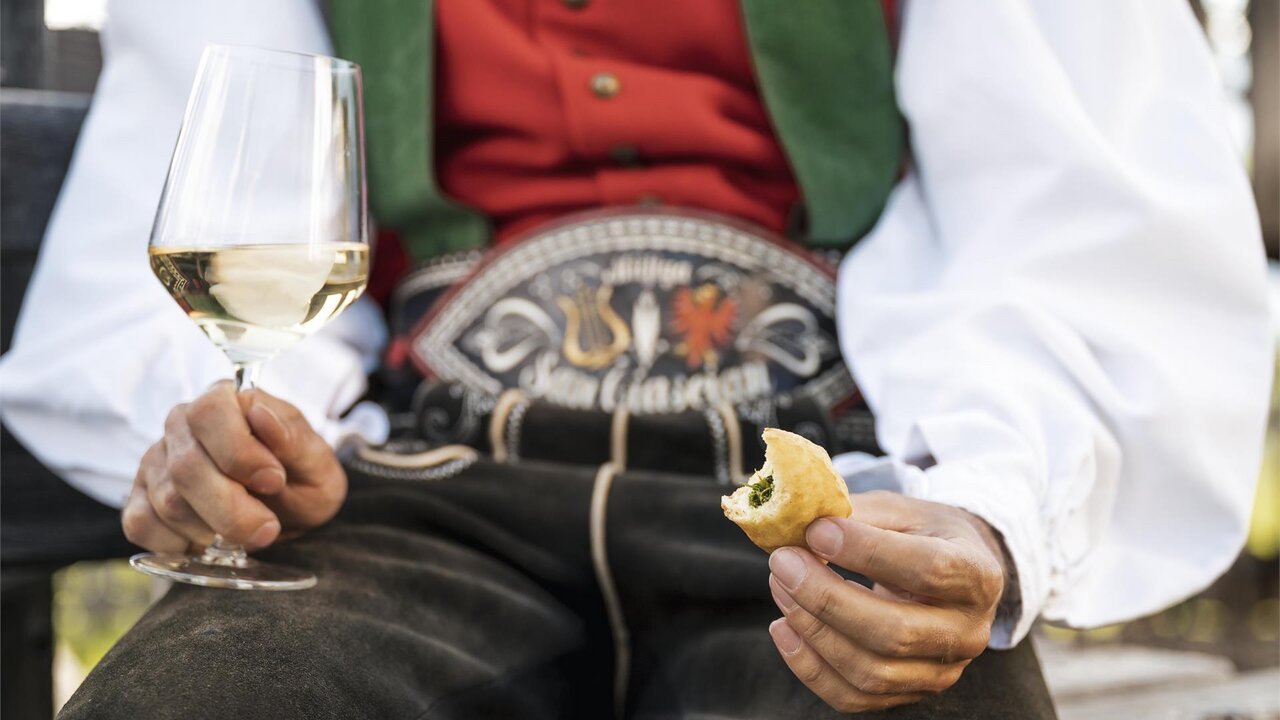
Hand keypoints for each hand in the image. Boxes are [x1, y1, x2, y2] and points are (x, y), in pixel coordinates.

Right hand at [122, 381, 346, 552]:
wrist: (289, 512)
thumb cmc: (301, 480)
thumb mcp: (317, 463)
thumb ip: (294, 440)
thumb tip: (261, 414)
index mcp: (226, 401)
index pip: (210, 412)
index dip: (239, 453)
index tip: (274, 480)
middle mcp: (181, 424)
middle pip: (186, 467)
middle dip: (231, 509)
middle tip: (267, 528)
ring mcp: (155, 461)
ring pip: (168, 502)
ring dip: (213, 530)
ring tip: (245, 531)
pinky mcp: (140, 498)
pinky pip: (141, 525)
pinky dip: (179, 545)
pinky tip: (208, 543)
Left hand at [766, 490, 1006, 712]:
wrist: (951, 574)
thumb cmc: (922, 535)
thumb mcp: (902, 510)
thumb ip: (857, 514)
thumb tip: (799, 523)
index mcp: (978, 575)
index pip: (928, 569)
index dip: (867, 552)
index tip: (817, 532)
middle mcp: (969, 632)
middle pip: (895, 632)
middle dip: (827, 598)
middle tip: (783, 562)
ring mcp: (941, 672)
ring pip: (871, 672)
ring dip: (812, 630)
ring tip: (780, 586)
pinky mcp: (910, 694)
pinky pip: (853, 697)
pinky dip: (809, 666)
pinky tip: (783, 627)